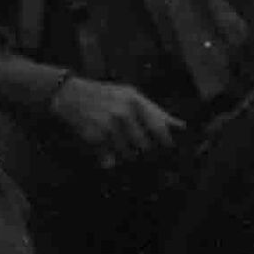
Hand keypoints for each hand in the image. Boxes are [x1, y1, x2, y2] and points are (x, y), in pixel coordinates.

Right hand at [48, 75, 185, 165]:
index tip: (168, 150)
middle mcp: (124, 113)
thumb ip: (155, 111)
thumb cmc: (106, 96)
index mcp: (135, 101)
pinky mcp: (96, 137)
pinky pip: (110, 158)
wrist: (71, 95)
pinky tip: (107, 148)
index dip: (166, 142)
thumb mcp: (131, 96)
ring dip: (126, 154)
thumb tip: (182, 126)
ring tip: (118, 143)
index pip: (159, 127)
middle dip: (144, 150)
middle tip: (138, 148)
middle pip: (145, 145)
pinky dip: (110, 158)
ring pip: (128, 153)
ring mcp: (109, 126)